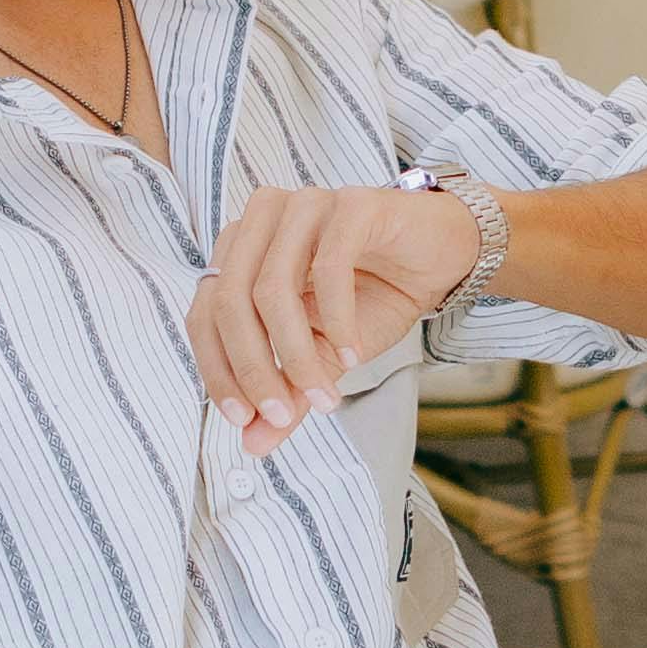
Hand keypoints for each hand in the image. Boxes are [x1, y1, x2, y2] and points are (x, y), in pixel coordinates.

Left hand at [191, 176, 484, 436]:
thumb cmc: (373, 297)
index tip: (243, 420)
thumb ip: (287, 391)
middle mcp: (262, 221)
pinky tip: (352, 358)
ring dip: (296, 354)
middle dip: (253, 368)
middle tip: (281, 416)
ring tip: (323, 397)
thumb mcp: (323, 355)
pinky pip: (329, 267)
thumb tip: (253, 443)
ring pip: (272, 288)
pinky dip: (337, 321)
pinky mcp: (350, 203)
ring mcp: (304, 206)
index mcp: (241, 251)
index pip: (205, 313)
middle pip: (229, 301)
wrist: (441, 258)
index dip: (217, 369)